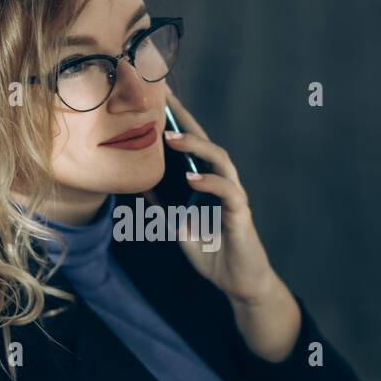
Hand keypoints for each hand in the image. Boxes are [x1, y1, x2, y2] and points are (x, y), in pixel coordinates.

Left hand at [147, 84, 275, 303]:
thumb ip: (164, 206)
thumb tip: (139, 185)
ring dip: (195, 147)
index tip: (158, 98)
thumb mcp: (178, 226)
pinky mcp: (241, 215)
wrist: (237, 282)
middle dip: (185, 121)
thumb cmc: (211, 252)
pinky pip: (228, 192)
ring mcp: (234, 196)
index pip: (192, 145)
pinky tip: (192, 178)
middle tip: (164, 101)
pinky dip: (210, 183)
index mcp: (207, 182)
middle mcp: (222, 182)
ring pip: (220, 160)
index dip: (177, 121)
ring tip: (171, 138)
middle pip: (206, 142)